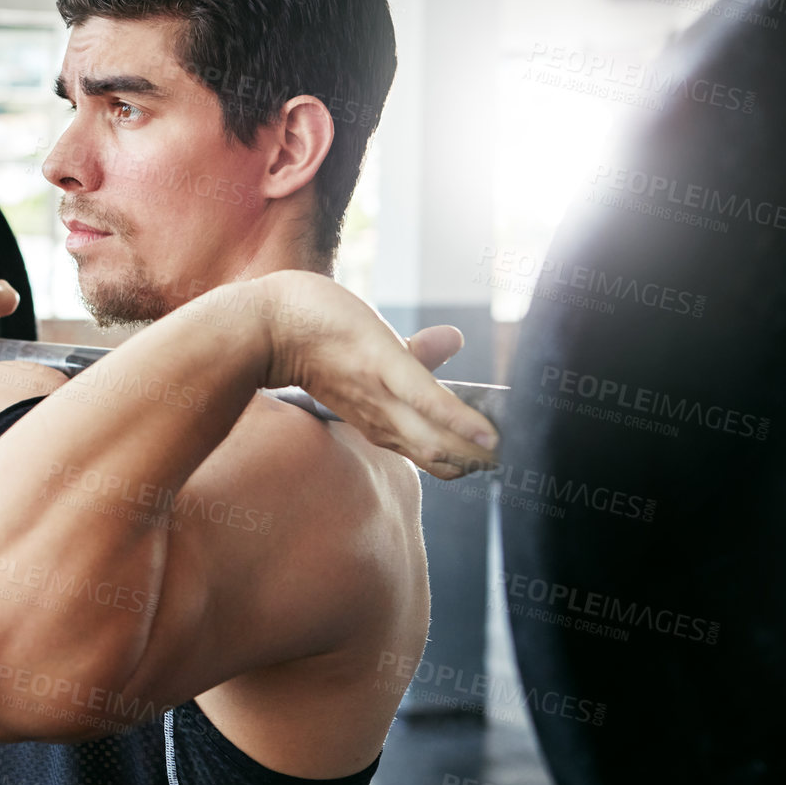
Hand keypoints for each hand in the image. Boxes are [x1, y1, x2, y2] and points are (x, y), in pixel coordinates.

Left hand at [254, 271, 498, 478]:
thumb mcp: (376, 350)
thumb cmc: (313, 332)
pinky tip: (489, 435)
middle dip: (480, 462)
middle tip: (522, 461)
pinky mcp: (382, 366)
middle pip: (441, 456)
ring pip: (438, 439)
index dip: (468, 458)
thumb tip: (456, 338)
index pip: (434, 452)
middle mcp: (384, 418)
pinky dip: (459, 420)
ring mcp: (383, 394)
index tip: (504, 457)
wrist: (263, 322)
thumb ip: (418, 353)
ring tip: (514, 454)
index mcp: (382, 419)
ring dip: (477, 451)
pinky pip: (427, 400)